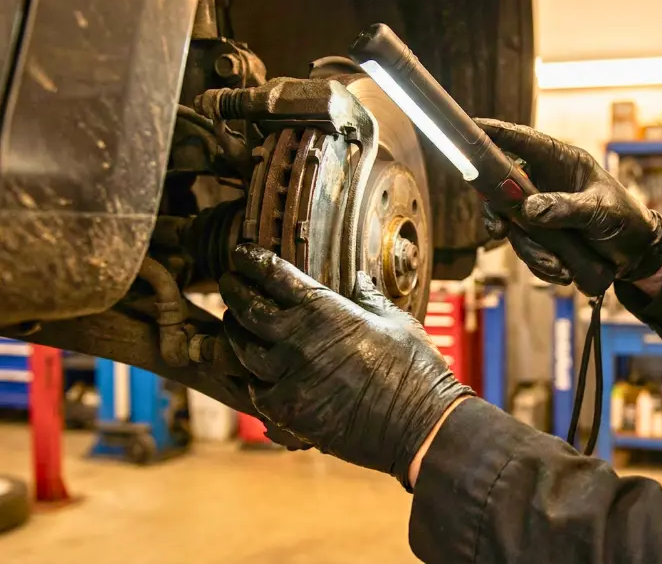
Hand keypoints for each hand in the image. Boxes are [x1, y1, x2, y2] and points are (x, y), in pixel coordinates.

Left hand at [219, 244, 473, 487]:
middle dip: (234, 291)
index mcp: (323, 310)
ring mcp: (287, 377)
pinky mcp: (287, 410)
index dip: (251, 261)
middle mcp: (296, 340)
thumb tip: (359, 279)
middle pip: (246, 309)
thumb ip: (369, 297)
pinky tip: (253, 371)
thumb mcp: (395, 320)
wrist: (418, 423)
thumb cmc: (413, 368)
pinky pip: (255, 389)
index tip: (241, 253)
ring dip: (235, 333)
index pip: (273, 275)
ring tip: (235, 323)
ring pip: (242, 349)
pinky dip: (251, 377)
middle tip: (228, 283)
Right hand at [476, 119, 661, 285]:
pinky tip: (562, 270)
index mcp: (561, 162)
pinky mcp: (541, 235)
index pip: (523, 141)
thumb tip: (530, 209)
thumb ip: (567, 208)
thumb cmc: (626, 219)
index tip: (472, 127)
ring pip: (512, 226)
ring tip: (558, 265)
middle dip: (498, 212)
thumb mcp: (601, 211)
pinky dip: (540, 263)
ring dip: (530, 249)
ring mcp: (540, 210)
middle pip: (502, 188)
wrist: (637, 254)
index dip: (496, 132)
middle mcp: (544, 182)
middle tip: (499, 229)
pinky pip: (525, 248)